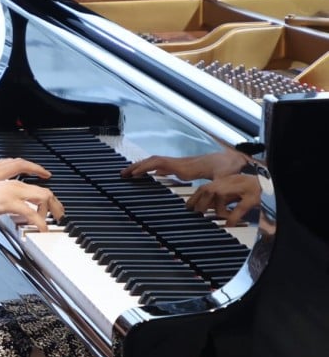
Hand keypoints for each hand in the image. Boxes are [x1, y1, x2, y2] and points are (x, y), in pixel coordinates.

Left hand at [0, 154, 51, 183]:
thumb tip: (8, 206)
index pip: (22, 166)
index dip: (37, 170)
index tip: (47, 175)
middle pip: (19, 164)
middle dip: (33, 169)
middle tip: (44, 175)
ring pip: (9, 165)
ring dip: (22, 170)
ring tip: (30, 176)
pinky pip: (1, 169)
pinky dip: (9, 172)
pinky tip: (6, 180)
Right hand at [0, 180, 63, 231]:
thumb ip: (7, 204)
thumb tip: (14, 213)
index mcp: (13, 185)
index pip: (38, 190)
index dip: (49, 200)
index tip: (53, 210)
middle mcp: (16, 186)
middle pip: (45, 192)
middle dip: (56, 205)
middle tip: (60, 216)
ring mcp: (13, 193)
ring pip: (42, 198)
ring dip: (51, 211)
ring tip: (53, 223)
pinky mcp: (9, 202)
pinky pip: (31, 212)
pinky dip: (40, 221)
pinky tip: (41, 228)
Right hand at [120, 150, 246, 181]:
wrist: (234, 161)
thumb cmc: (228, 169)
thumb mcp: (223, 178)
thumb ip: (216, 186)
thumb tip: (210, 195)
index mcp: (184, 166)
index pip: (159, 163)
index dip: (145, 167)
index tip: (132, 172)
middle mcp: (179, 163)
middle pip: (152, 161)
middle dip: (136, 166)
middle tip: (122, 173)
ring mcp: (180, 164)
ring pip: (155, 162)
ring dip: (142, 167)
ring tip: (129, 174)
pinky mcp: (183, 167)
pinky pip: (162, 166)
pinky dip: (151, 169)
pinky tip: (147, 174)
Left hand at [185, 174, 261, 226]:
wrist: (276, 186)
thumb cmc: (259, 190)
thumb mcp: (238, 192)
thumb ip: (224, 198)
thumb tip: (208, 208)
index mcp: (228, 180)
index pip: (205, 186)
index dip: (194, 197)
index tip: (188, 207)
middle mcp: (233, 182)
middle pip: (208, 189)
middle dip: (200, 202)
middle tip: (199, 213)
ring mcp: (243, 188)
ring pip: (220, 195)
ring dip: (217, 208)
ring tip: (221, 218)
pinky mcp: (254, 198)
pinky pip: (240, 207)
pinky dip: (232, 217)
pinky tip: (230, 224)